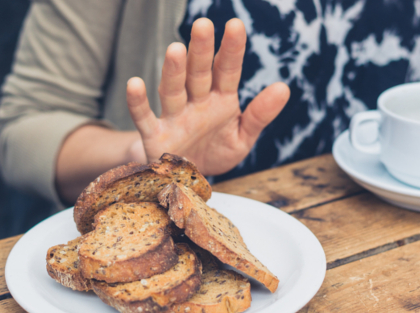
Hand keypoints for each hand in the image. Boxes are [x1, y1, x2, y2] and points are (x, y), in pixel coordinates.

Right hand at [125, 18, 289, 174]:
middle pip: (198, 73)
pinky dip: (138, 103)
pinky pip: (144, 118)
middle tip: (203, 24)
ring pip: (173, 90)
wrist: (189, 181)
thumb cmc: (216, 151)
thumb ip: (260, 114)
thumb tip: (284, 88)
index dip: (231, 49)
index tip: (236, 25)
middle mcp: (196, 102)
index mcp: (220, 100)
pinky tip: (135, 84)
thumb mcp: (243, 137)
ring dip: (174, 71)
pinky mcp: (156, 136)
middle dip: (200, 50)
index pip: (227, 70)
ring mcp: (174, 117)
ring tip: (175, 49)